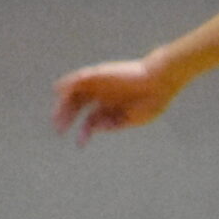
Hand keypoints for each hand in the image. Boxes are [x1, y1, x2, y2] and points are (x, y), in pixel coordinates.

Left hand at [53, 58, 178, 142]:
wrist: (162, 81)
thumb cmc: (153, 101)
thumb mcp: (133, 118)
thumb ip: (114, 124)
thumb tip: (95, 128)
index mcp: (111, 107)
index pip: (91, 120)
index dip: (84, 132)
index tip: (81, 144)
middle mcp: (102, 95)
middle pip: (78, 107)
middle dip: (68, 119)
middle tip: (60, 130)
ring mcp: (100, 85)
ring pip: (75, 94)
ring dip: (64, 105)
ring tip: (56, 117)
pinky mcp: (100, 75)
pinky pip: (79, 78)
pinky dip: (68, 83)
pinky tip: (59, 91)